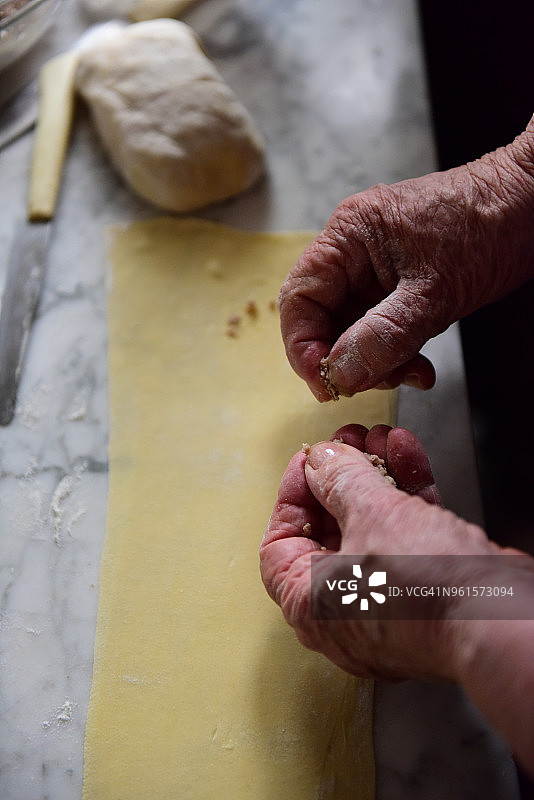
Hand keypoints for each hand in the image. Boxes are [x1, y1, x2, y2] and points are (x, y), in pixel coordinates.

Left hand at [261, 423, 499, 680]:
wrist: (501, 618)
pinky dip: (404, 493)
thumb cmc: (427, 590)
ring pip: (370, 527)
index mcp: (311, 606)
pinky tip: (406, 452)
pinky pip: (404, 534)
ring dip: (376, 476)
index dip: (292, 495)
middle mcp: (343, 609)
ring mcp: (385, 599)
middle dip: (342, 477)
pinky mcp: (423, 586)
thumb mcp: (371, 515)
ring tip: (380, 438)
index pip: (280, 545)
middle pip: (328, 530)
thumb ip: (340, 480)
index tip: (308, 462)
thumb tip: (322, 461)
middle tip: (348, 443)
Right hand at [279, 120, 533, 399]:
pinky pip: (380, 327)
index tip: (325, 383)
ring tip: (408, 374)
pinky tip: (418, 367)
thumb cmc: (491, 224)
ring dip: (373, 361)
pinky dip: (394, 353)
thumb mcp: (435, 291)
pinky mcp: (399, 283)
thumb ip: (383, 336)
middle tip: (369, 384)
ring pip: (352, 328)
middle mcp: (354, 250)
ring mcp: (377, 268)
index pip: (300, 297)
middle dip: (343, 358)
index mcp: (349, 235)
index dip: (303, 346)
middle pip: (322, 317)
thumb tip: (339, 374)